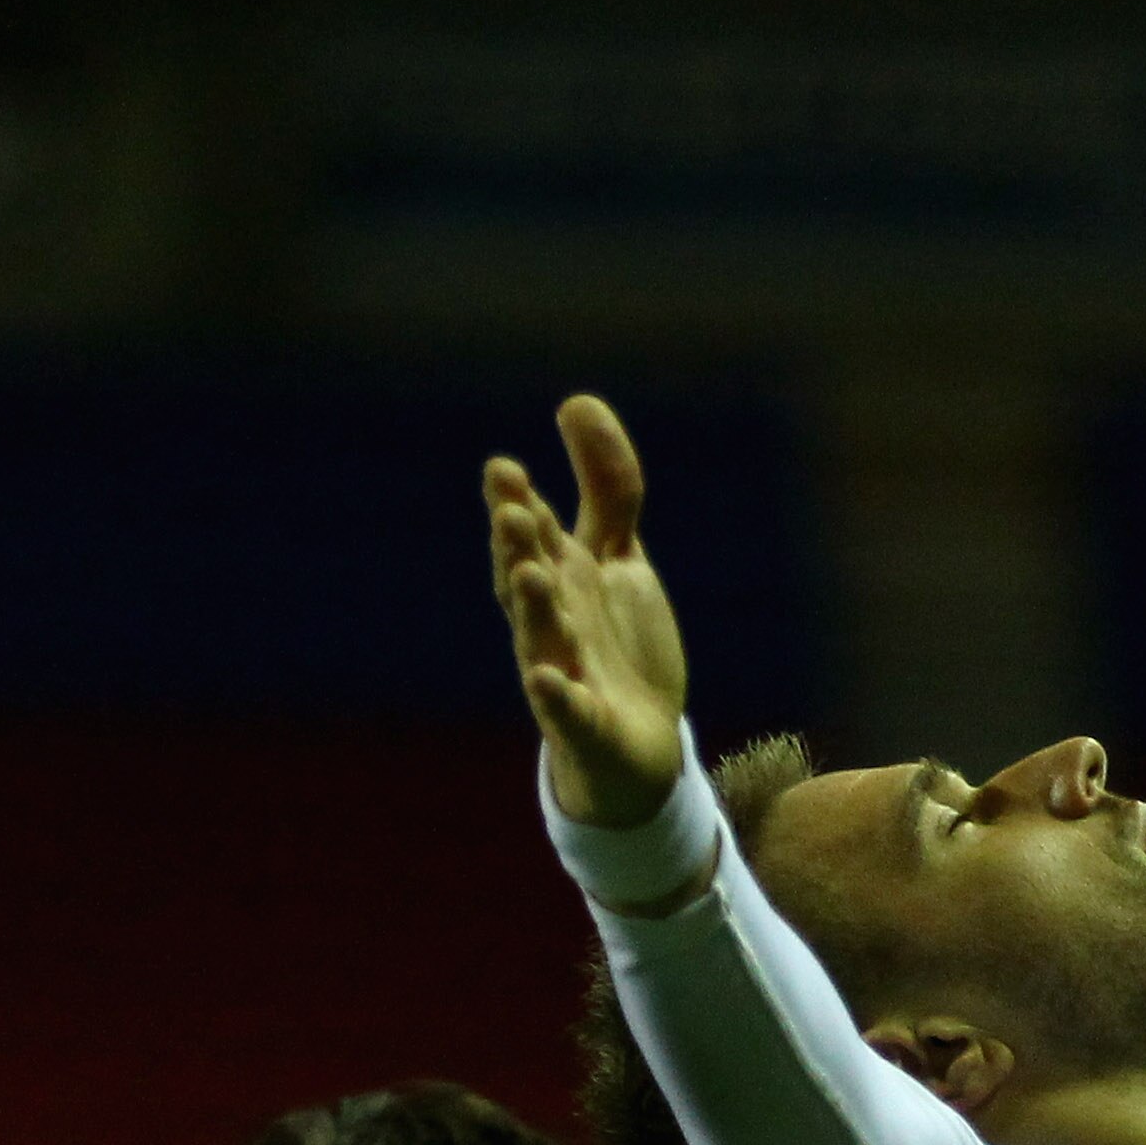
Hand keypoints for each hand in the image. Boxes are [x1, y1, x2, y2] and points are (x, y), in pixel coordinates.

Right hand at [485, 395, 688, 829]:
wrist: (641, 743)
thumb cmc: (618, 645)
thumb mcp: (617, 557)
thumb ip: (606, 485)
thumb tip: (576, 401)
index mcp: (559, 576)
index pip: (535, 534)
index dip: (519, 504)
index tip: (505, 471)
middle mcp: (553, 620)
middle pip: (528, 579)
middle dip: (518, 547)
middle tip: (511, 511)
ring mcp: (565, 671)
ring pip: (541, 638)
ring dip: (533, 608)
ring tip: (529, 575)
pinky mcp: (586, 724)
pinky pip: (567, 711)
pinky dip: (558, 698)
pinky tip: (547, 679)